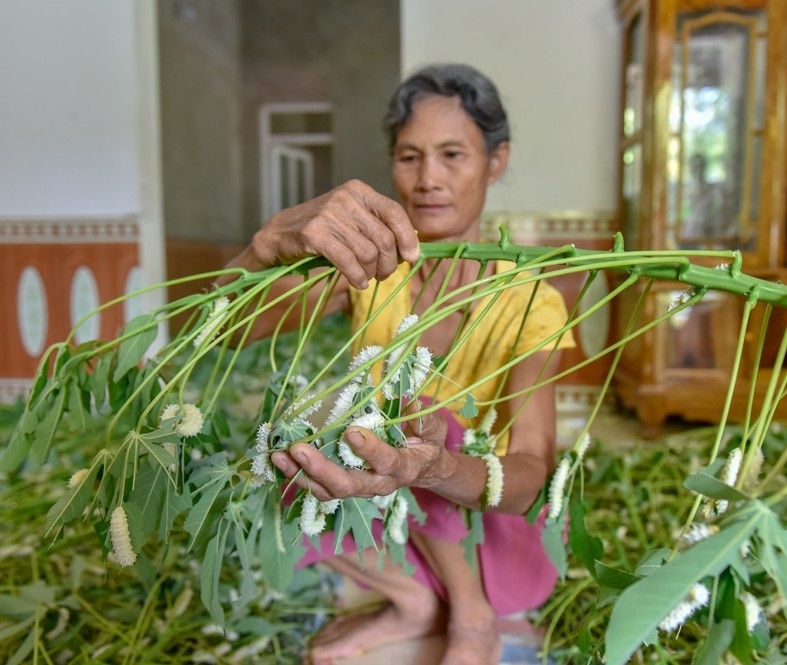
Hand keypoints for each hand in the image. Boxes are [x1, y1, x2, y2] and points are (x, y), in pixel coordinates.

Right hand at [224, 180, 419, 288]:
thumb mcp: (351, 221)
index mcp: (358, 190)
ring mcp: (328, 215)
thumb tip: (413, 247)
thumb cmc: (321, 232)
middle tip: (382, 275)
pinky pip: (348, 262)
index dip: (408, 238)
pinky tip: (357, 282)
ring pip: (368, 253)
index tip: (412, 258)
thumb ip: (378, 227)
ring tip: (366, 278)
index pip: (394, 212)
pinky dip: (356, 277)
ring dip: (371, 273)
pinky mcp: (314, 234)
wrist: (277, 236)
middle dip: (388, 264)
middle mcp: (345, 198)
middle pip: (384, 238)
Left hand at [270, 408, 447, 501]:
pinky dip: (298, 475)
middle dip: (320, 468)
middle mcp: (378, 483)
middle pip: (347, 484)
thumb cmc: (427, 444)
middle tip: (298, 449)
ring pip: (328, 490)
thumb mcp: (434, 429)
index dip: (369, 450)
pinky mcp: (344, 487)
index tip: (351, 432)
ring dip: (301, 474)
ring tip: (279, 455)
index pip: (386, 462)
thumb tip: (408, 400)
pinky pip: (319, 487)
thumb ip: (423, 419)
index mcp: (402, 467)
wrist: (423, 469)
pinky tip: (280, 459)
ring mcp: (359, 488)